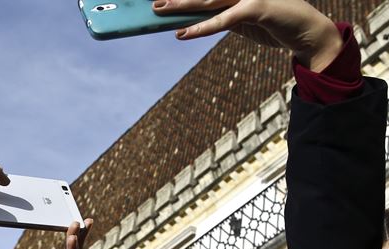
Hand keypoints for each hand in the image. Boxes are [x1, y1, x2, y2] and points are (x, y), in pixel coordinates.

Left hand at [155, 0, 341, 70]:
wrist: (307, 33)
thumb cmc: (274, 23)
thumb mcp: (243, 17)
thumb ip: (221, 14)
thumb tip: (191, 21)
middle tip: (153, 2)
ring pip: (208, 0)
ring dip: (181, 6)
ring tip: (159, 10)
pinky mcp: (256, 8)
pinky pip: (223, 20)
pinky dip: (202, 28)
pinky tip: (183, 33)